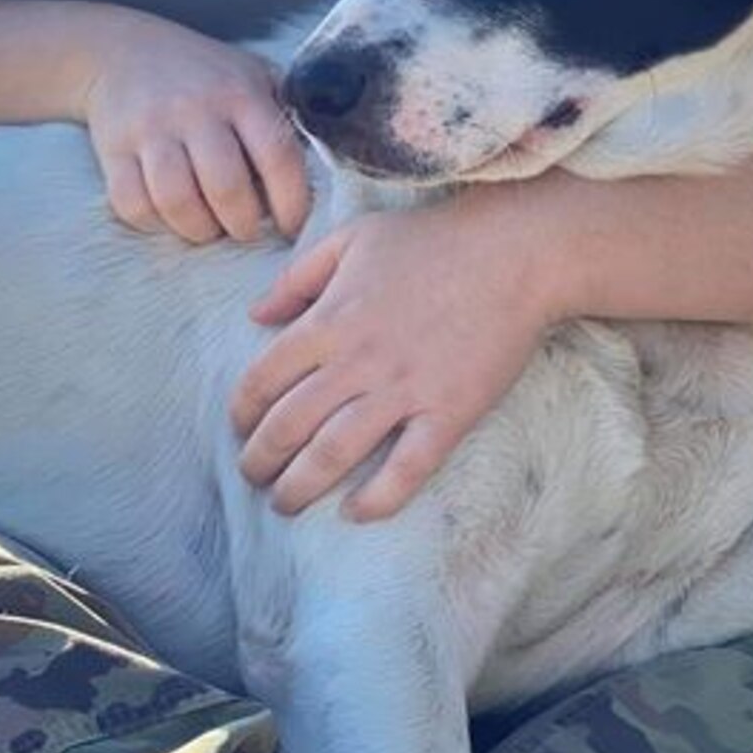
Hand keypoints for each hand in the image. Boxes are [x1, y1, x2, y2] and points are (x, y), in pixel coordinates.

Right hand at [81, 15, 309, 243]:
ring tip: (209, 228)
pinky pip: (132, 204)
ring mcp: (151, 129)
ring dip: (199, 230)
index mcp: (240, 92)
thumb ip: (283, 115)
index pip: (277, 156)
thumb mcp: (253, 75)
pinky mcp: (113, 148)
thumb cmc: (203, 73)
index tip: (292, 225)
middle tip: (246, 230)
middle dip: (243, 225)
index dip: (291, 202)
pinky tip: (169, 215)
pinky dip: (154, 223)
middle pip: (226, 188)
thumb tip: (320, 170)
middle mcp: (195, 109)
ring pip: (177, 202)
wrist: (122, 50)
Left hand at [232, 195, 552, 519]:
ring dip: (300, 486)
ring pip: (334, 453)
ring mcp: (403, 390)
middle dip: (260, 460)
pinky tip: (354, 514)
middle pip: (289, 425)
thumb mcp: (352, 239)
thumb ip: (297, 277)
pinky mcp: (448, 412)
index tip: (239, 430)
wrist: (513, 253)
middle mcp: (357, 360)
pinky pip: (406, 469)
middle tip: (253, 478)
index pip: (264, 378)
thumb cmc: (432, 241)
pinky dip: (377, 498)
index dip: (242, 413)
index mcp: (329, 319)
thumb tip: (256, 315)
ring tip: (286, 505)